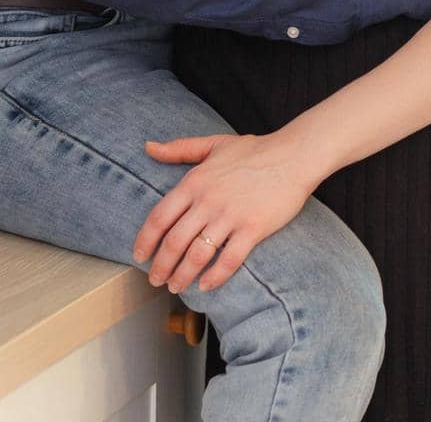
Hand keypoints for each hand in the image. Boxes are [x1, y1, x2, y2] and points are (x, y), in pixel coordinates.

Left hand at [132, 130, 316, 294]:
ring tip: (176, 286)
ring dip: (182, 275)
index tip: (138, 256)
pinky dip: (215, 277)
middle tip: (155, 279)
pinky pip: (229, 260)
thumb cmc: (254, 150)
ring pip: (198, 255)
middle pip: (174, 241)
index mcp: (195, 181)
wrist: (293, 155)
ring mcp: (231, 216)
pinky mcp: (253, 229)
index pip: (160, 216)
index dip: (145, 240)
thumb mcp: (212, 144)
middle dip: (160, 265)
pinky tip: (206, 286)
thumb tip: (148, 147)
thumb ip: (179, 148)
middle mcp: (208, 200)